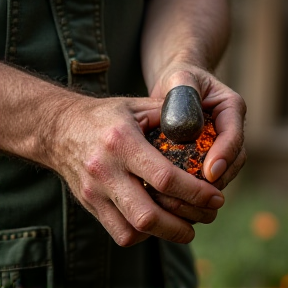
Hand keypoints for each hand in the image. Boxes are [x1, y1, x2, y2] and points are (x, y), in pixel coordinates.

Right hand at [45, 95, 223, 245]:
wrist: (59, 130)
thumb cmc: (101, 117)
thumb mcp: (135, 106)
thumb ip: (167, 116)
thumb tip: (201, 127)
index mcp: (121, 142)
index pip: (164, 178)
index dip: (196, 193)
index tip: (215, 197)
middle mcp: (105, 171)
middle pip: (149, 216)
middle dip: (185, 225)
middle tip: (207, 217)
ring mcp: (94, 192)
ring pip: (134, 231)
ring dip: (167, 234)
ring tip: (185, 225)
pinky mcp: (90, 204)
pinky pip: (120, 233)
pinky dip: (144, 234)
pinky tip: (156, 221)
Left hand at [150, 64, 246, 189]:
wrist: (174, 86)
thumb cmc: (178, 80)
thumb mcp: (180, 79)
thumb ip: (185, 95)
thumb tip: (188, 127)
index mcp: (229, 108)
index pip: (233, 134)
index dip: (224, 155)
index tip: (209, 173)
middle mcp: (229, 127)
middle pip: (234, 157)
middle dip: (220, 176)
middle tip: (200, 192)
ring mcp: (220, 141)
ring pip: (225, 168)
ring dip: (211, 184)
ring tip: (192, 196)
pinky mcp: (208, 151)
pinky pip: (210, 170)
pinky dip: (200, 183)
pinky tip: (184, 191)